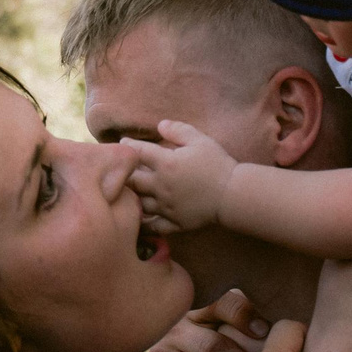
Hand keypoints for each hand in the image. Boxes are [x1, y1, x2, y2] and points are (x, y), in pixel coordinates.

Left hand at [121, 120, 236, 234]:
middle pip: (131, 180)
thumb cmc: (217, 164)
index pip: (138, 152)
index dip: (128, 145)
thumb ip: (178, 130)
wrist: (233, 194)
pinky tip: (138, 218)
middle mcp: (160, 186)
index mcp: (166, 163)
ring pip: (138, 203)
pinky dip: (142, 223)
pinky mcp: (174, 223)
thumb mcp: (200, 140)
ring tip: (125, 192)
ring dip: (131, 197)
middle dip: (123, 173)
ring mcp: (165, 207)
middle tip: (119, 169)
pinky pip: (152, 226)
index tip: (123, 143)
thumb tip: (159, 125)